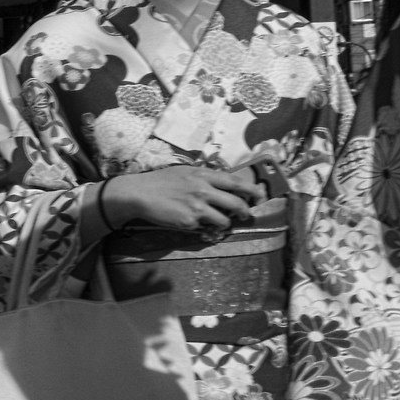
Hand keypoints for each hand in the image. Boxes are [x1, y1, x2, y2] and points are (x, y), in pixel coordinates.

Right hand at [100, 165, 263, 234]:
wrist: (139, 194)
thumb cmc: (160, 181)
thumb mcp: (184, 172)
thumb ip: (203, 177)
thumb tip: (220, 184)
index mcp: (203, 175)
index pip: (235, 182)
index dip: (251, 189)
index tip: (260, 194)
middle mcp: (203, 190)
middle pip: (236, 203)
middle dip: (244, 211)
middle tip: (245, 214)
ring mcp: (197, 207)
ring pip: (224, 220)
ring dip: (224, 223)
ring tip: (216, 222)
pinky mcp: (189, 222)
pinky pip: (204, 228)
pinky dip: (203, 227)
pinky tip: (191, 222)